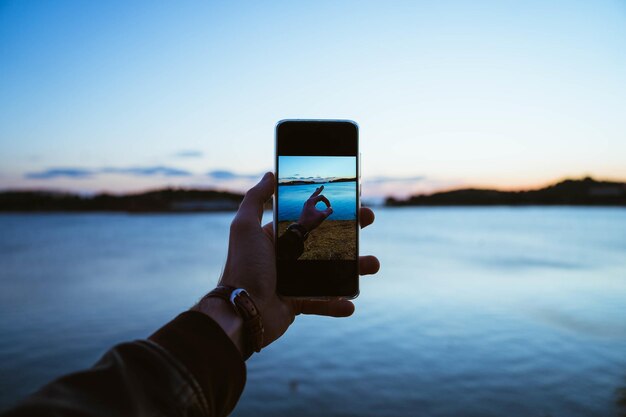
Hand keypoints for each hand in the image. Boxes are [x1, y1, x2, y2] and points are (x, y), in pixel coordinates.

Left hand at [194, 172, 379, 353]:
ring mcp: (295, 281)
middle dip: (350, 233)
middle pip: (326, 242)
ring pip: (331, 273)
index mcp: (278, 239)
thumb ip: (255, 199)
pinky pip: (323, 302)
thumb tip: (270, 174)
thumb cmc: (244, 267)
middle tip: (369, 220)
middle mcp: (287, 258)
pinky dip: (338, 304)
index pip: (309, 220)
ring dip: (355, 270)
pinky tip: (349, 304)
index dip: (330, 211)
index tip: (349, 201)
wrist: (241, 311)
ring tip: (372, 265)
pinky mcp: (298, 303)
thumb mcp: (244, 227)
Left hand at [297, 185, 332, 231]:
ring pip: (312, 197)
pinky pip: (310, 202)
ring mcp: (306, 205)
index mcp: (311, 201)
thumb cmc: (311, 221)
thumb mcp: (322, 216)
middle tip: (322, 186)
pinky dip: (314, 199)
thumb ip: (328, 211)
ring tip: (317, 190)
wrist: (302, 227)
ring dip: (316, 194)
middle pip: (315, 194)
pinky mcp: (305, 209)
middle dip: (319, 190)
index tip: (329, 208)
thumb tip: (331, 208)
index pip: (321, 197)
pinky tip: (314, 200)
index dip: (327, 201)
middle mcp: (308, 202)